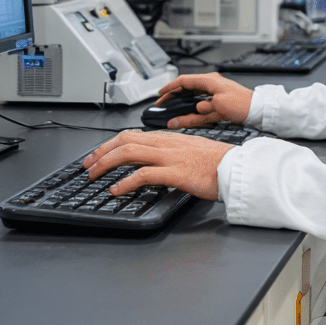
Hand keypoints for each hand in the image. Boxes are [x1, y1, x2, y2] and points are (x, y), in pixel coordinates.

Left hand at [82, 129, 233, 199]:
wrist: (238, 168)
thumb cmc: (220, 163)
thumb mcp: (193, 151)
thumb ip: (174, 152)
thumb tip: (158, 161)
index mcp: (170, 138)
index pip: (133, 134)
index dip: (111, 143)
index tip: (99, 154)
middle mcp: (167, 143)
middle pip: (125, 140)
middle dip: (101, 152)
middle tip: (87, 164)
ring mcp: (170, 157)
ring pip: (129, 152)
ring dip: (106, 164)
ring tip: (93, 175)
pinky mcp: (175, 172)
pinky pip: (143, 174)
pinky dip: (125, 182)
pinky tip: (116, 190)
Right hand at [155, 73, 253, 128]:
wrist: (259, 110)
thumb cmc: (244, 104)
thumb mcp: (219, 106)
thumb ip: (202, 110)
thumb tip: (191, 112)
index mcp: (210, 81)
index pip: (184, 81)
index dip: (170, 87)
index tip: (160, 94)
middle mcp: (211, 85)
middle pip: (186, 89)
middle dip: (173, 96)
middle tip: (162, 104)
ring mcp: (215, 94)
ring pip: (192, 99)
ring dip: (181, 106)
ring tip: (170, 112)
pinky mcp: (218, 103)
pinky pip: (200, 107)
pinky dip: (191, 112)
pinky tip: (185, 117)